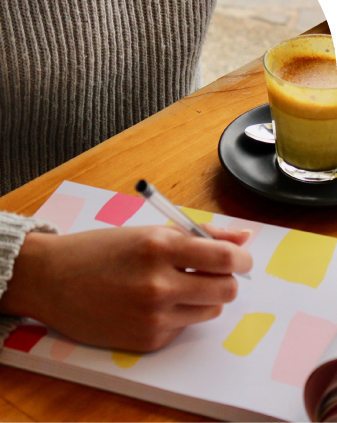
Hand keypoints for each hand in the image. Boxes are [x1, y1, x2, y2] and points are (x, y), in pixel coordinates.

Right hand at [0, 225, 251, 351]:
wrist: (53, 279)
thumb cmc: (99, 249)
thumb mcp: (148, 232)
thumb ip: (200, 234)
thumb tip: (244, 238)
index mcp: (159, 246)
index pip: (225, 257)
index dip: (241, 258)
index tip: (241, 259)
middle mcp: (159, 283)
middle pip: (226, 288)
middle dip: (226, 278)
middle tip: (210, 272)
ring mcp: (154, 316)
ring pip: (211, 310)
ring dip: (204, 297)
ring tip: (178, 285)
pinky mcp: (148, 339)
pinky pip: (185, 325)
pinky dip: (180, 313)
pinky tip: (153, 303)